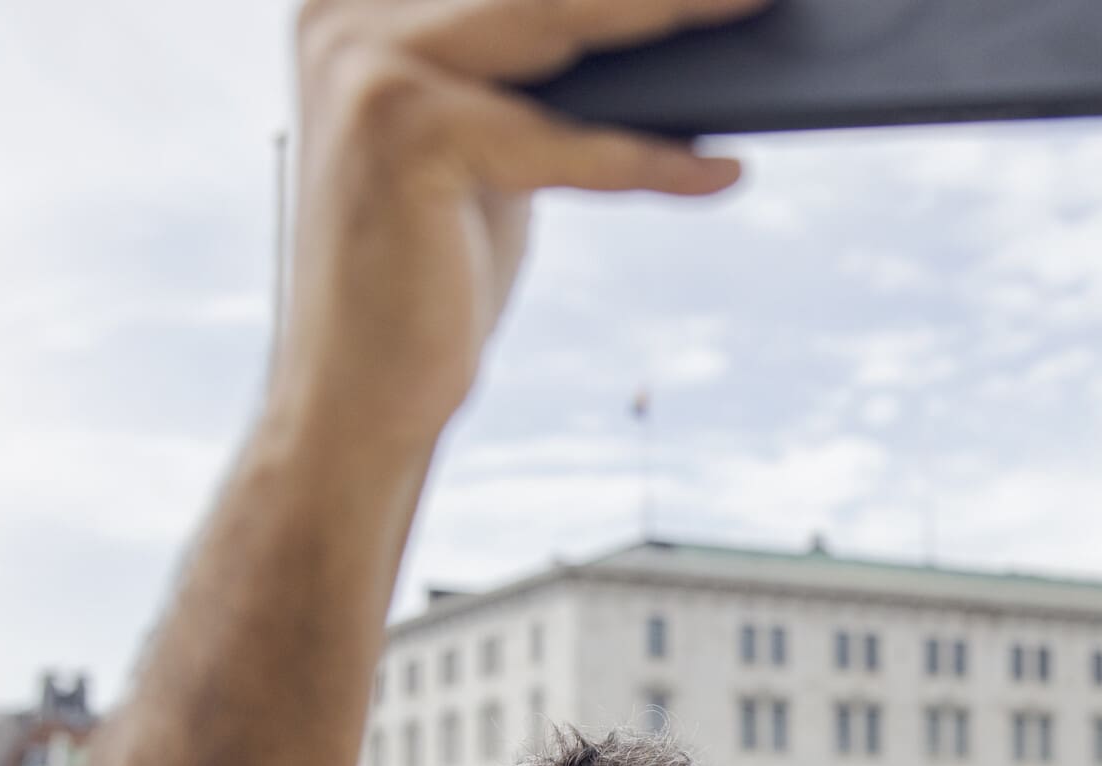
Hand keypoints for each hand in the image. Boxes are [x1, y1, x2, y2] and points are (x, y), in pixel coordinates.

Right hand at [277, 0, 763, 454]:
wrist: (357, 392)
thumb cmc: (433, 269)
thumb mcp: (490, 146)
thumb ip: (541, 74)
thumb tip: (670, 26)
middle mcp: (346, 11)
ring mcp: (368, 65)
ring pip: (559, 23)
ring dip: (671, 15)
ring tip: (754, 9)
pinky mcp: (407, 135)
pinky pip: (566, 141)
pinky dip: (649, 159)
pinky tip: (719, 169)